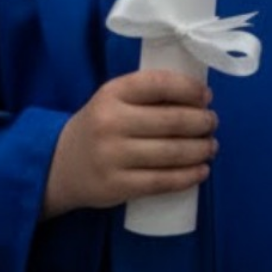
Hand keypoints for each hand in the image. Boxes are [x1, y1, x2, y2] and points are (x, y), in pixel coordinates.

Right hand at [42, 70, 217, 218]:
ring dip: (200, 149)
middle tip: (212, 123)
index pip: (161, 84)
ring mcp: (112, 157)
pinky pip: (161, 182)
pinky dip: (187, 177)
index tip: (207, 96)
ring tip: (211, 146)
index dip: (191, 89)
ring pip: (171, 152)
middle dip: (202, 122)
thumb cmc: (101, 124)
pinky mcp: (115, 187)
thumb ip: (149, 92)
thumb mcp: (116, 98)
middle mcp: (111, 122)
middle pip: (172, 120)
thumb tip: (199, 97)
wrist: (59, 164)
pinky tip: (201, 171)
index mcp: (113, 92)